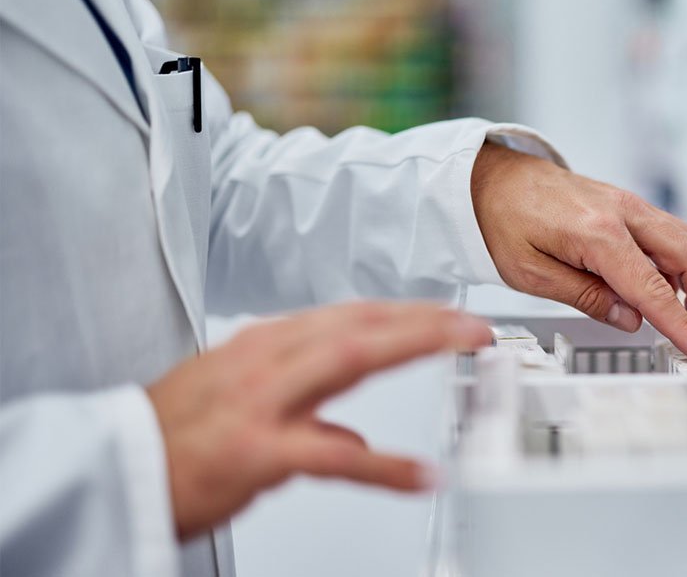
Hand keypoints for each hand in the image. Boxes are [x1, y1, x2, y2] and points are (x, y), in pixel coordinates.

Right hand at [147, 302, 491, 539]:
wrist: (110, 474)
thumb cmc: (169, 441)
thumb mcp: (239, 408)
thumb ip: (303, 413)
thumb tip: (351, 441)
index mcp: (262, 348)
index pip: (348, 318)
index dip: (404, 313)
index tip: (446, 314)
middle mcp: (264, 361)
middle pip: (360, 325)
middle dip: (424, 318)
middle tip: (475, 322)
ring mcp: (260, 402)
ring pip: (352, 358)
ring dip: (417, 346)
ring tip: (466, 347)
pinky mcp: (254, 451)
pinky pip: (331, 457)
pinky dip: (382, 466)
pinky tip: (420, 474)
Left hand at [471, 143, 686, 362]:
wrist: (492, 177)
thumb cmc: (502, 219)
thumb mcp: (530, 273)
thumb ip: (585, 297)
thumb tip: (630, 320)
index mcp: (596, 232)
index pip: (653, 288)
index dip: (682, 324)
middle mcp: (623, 212)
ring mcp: (630, 205)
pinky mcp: (630, 207)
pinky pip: (673, 235)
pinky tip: (678, 294)